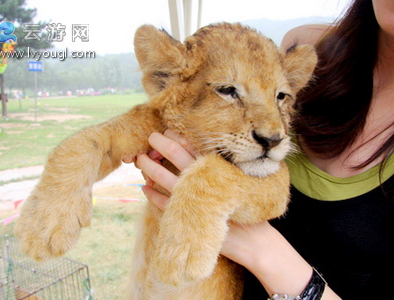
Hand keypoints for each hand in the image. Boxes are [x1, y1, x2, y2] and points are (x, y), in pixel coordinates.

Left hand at [136, 131, 259, 264]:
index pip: (190, 143)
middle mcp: (203, 178)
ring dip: (148, 166)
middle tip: (149, 138)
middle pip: (174, 153)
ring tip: (140, 161)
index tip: (164, 132)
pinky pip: (162, 203)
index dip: (173, 135)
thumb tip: (192, 147)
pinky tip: (144, 187)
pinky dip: (150, 194)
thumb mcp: (235, 179)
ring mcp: (193, 198)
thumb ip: (217, 163)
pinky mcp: (186, 217)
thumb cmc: (244, 204)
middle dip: (157, 142)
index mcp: (216, 165)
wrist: (252, 239)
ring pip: (163, 177)